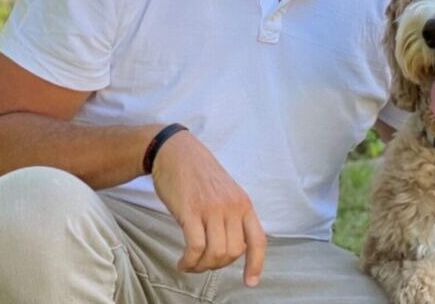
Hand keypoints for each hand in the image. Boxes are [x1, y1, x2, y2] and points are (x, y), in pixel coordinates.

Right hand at [152, 131, 266, 286]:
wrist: (176, 152)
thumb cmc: (199, 174)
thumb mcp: (226, 192)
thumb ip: (232, 216)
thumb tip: (232, 248)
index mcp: (243, 203)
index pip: (258, 239)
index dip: (256, 264)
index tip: (251, 282)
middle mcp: (232, 207)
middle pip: (233, 252)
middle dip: (217, 265)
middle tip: (203, 262)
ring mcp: (212, 208)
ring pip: (215, 253)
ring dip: (202, 266)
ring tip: (190, 264)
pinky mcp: (190, 211)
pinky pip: (195, 247)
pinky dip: (189, 261)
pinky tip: (182, 262)